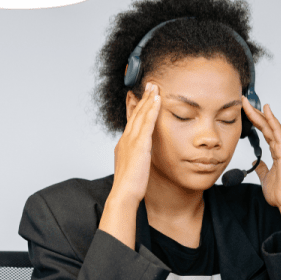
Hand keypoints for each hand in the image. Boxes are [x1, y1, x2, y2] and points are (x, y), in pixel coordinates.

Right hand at [112, 82, 160, 203]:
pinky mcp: (140, 144)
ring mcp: (131, 141)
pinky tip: (157, 100)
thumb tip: (139, 157)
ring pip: (140, 115)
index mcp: (123, 144)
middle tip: (149, 85)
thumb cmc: (128, 186)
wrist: (124, 194)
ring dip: (148, 99)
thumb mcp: (132, 168)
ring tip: (154, 87)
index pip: (131, 121)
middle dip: (142, 98)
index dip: (136, 107)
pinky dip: (152, 109)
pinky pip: (147, 123)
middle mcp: (126, 139)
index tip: (139, 97)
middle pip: (135, 114)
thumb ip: (135, 158)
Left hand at [241, 97, 280, 210]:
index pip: (263, 130)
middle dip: (254, 112)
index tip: (244, 110)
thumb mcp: (266, 177)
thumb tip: (256, 163)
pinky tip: (266, 111)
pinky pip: (278, 132)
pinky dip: (272, 120)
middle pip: (266, 125)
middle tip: (243, 101)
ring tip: (249, 103)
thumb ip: (262, 168)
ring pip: (270, 125)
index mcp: (277, 151)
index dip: (254, 120)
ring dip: (260, 113)